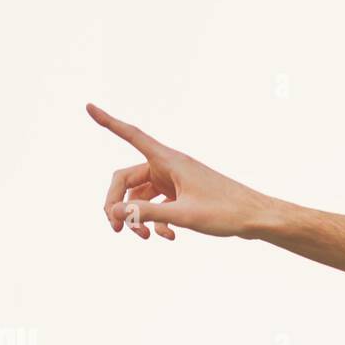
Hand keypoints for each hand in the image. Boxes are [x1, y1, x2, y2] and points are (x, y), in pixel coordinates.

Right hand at [87, 103, 274, 239]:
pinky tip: (168, 237)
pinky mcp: (182, 194)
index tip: (88, 106)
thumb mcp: (183, 215)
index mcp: (170, 160)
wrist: (256, 218)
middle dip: (117, 204)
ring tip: (147, 239)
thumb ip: (146, 213)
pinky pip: (157, 205)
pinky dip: (157, 221)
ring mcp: (175, 180)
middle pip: (126, 179)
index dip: (109, 122)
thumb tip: (113, 212)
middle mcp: (169, 166)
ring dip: (137, 217)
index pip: (132, 135)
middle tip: (115, 229)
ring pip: (140, 196)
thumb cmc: (225, 212)